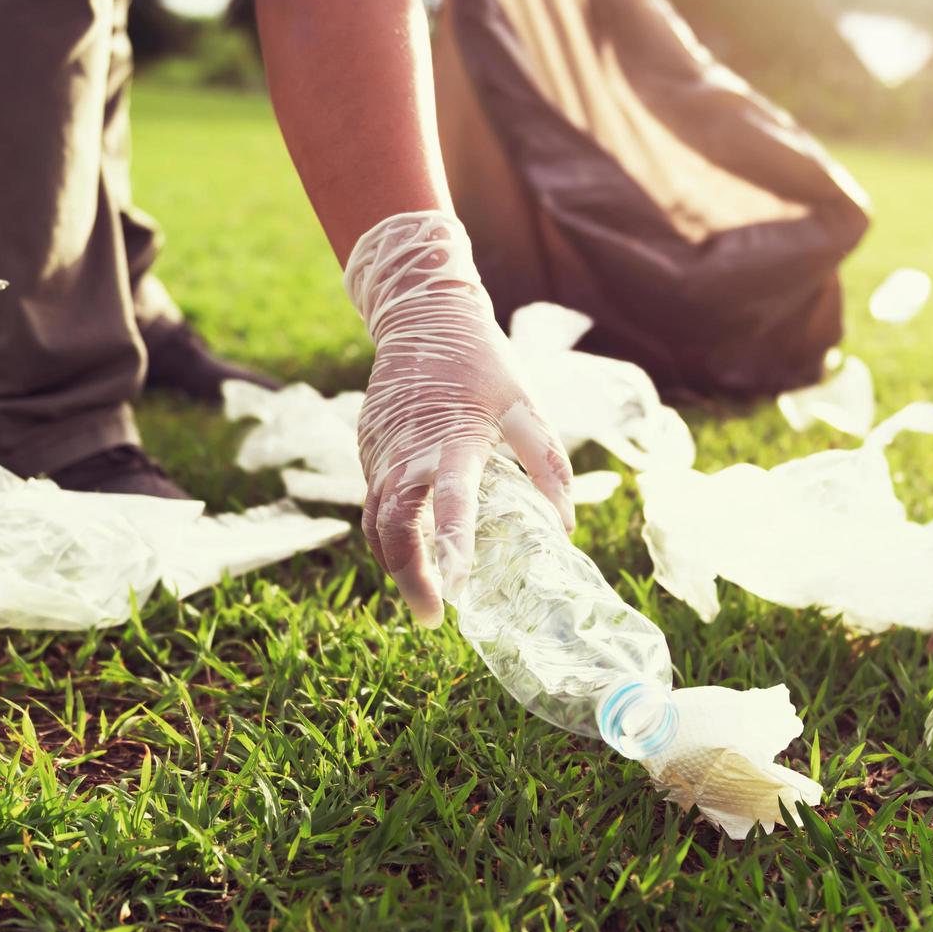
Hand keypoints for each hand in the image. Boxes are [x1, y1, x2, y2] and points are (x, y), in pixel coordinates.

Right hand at [347, 212, 574, 625]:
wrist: (421, 315)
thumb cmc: (482, 360)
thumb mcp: (525, 404)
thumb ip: (546, 463)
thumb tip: (565, 523)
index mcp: (451, 437)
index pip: (450, 499)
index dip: (453, 544)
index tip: (459, 588)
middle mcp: (405, 450)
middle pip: (394, 527)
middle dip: (411, 577)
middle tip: (434, 616)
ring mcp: (379, 451)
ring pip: (376, 521)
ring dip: (397, 563)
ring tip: (426, 596)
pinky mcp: (367, 448)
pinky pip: (373, 501)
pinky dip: (389, 532)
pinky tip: (413, 551)